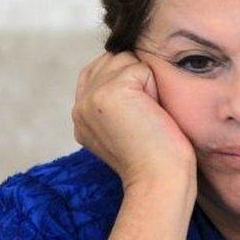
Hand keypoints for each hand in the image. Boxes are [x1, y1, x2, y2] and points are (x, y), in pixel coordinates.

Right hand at [72, 51, 196, 189]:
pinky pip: (141, 67)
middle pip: (115, 59)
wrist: (160, 180)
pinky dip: (155, 86)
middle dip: (139, 78)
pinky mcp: (109, 93)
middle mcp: (80, 105)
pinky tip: (153, 112)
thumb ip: (117, 99)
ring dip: (148, 81)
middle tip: (147, 115)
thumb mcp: (126, 125)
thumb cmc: (157, 156)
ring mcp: (91, 97)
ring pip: (127, 60)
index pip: (100, 69)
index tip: (142, 110)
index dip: (128, 78)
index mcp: (81, 115)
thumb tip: (130, 68)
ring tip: (149, 114)